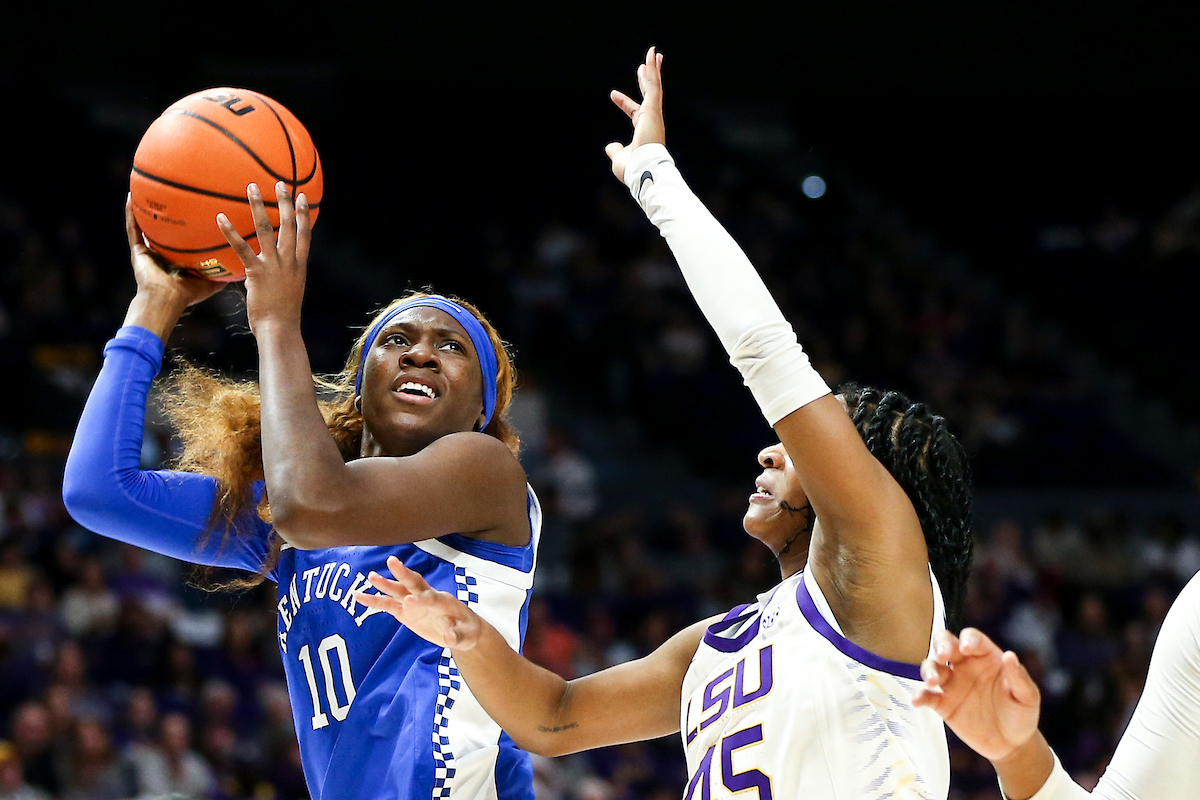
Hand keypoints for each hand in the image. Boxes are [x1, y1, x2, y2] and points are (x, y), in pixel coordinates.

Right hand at [123, 195, 225, 339]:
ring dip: (145, 208)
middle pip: (164, 228)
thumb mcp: (210, 282)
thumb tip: (242, 267)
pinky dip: (130, 213)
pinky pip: (132, 228)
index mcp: (176, 259)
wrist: (167, 301)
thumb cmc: (187, 294)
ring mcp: (148, 251)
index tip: (193, 208)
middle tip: (170, 191)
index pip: (182, 238)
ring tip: (145, 187)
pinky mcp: (137, 250)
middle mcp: (161, 252)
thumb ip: (224, 273)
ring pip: (145, 224)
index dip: (186, 225)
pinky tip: (131, 198)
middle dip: (166, 211)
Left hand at [217, 181, 310, 334]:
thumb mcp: (287, 293)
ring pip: (267, 229)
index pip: (304, 234)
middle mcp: (289, 261)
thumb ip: (276, 279)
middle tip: (281, 183)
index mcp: (299, 266)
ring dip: (259, 206)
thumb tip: (257, 276)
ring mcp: (274, 265)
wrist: (280, 329)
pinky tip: (221, 218)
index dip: (304, 215)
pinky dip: (231, 232)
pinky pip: (242, 248)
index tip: (302, 197)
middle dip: (285, 203)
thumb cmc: (282, 316)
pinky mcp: (257, 271)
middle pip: (289, 225)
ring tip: (252, 188)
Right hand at [356, 556, 481, 649]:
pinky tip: (360, 596)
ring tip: (371, 576)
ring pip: (399, 591)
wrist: (463, 630)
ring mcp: (415, 603)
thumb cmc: (467, 631)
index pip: (431, 599)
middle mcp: (428, 597)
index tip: (409, 601)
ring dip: (386, 584)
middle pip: (415, 584)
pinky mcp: (406, 612)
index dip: (421, 599)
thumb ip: (456, 636)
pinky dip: (375, 601)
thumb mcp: (466, 636)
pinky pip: (389, 605)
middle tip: (392, 561)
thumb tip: (449, 637)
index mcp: (444, 602)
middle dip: (404, 574)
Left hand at [605, 46, 665, 183]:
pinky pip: (654, 85)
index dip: (624, 103)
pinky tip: (651, 57)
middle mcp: (651, 120)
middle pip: (650, 94)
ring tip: (652, 52)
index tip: (612, 94)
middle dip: (648, 78)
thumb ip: (615, 151)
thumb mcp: (619, 158)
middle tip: (647, 64)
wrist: (642, 171)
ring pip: (654, 86)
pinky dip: (653, 70)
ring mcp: (653, 114)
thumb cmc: (633, 169)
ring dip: (653, 69)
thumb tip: (610, 147)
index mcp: (643, 130)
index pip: (634, 112)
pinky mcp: (653, 109)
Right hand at [913, 628, 1040, 761]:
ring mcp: (952, 684)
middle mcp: (965, 666)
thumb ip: (1018, 677)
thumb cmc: (1021, 715)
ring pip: (932, 666)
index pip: (972, 639)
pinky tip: (917, 701)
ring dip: (928, 670)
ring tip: (932, 681)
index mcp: (985, 658)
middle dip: (941, 645)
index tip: (967, 648)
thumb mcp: (1027, 697)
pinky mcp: (943, 704)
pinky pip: (927, 696)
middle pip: (946, 644)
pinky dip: (919, 696)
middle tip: (943, 656)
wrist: (1011, 745)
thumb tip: (1009, 655)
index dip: (968, 639)